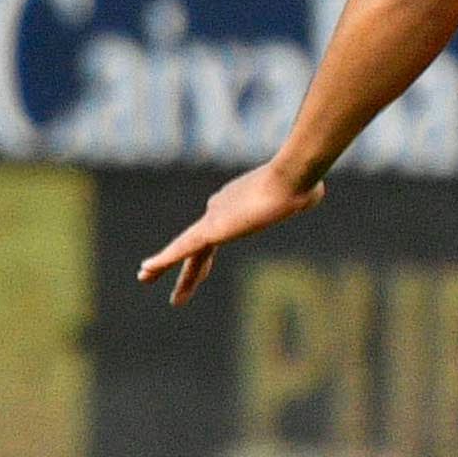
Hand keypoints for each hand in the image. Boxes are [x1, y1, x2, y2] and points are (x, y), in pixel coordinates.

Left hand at [135, 158, 323, 306]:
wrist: (291, 179)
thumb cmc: (301, 185)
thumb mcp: (304, 192)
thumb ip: (302, 194)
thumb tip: (314, 190)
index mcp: (235, 203)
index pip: (215, 228)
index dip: (205, 245)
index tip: (200, 261)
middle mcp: (218, 210)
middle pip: (194, 242)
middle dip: (179, 260)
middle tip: (152, 272)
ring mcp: (213, 220)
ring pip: (183, 248)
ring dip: (163, 265)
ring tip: (143, 277)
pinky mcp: (211, 231)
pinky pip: (181, 250)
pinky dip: (163, 260)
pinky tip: (147, 270)